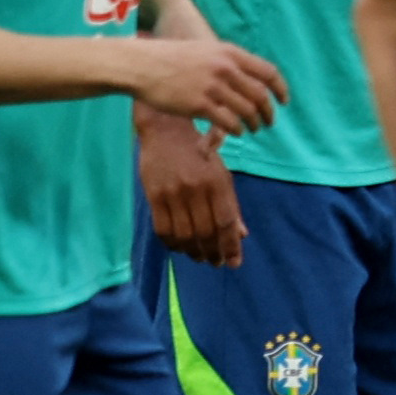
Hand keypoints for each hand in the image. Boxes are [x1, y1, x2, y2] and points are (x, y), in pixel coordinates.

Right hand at [130, 36, 285, 138]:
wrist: (141, 64)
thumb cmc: (171, 58)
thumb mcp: (205, 50)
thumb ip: (228, 61)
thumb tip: (249, 78)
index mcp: (229, 53)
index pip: (268, 72)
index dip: (280, 89)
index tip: (284, 101)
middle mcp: (225, 69)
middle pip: (260, 95)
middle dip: (269, 112)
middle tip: (269, 122)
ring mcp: (213, 87)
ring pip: (247, 111)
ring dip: (254, 123)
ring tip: (252, 129)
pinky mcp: (200, 105)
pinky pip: (228, 122)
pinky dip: (235, 130)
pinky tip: (234, 132)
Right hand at [137, 110, 242, 266]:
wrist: (166, 132)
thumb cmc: (199, 155)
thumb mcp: (221, 175)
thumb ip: (230, 206)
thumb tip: (241, 236)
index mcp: (218, 183)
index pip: (226, 222)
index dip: (231, 246)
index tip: (233, 262)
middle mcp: (197, 189)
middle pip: (206, 232)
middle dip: (213, 252)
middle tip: (215, 262)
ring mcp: (173, 192)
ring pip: (184, 234)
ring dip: (193, 251)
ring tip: (199, 257)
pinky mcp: (153, 194)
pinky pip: (162, 228)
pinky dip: (172, 243)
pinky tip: (179, 247)